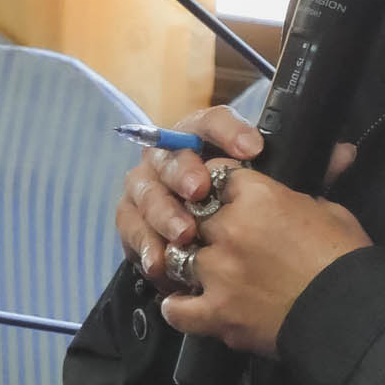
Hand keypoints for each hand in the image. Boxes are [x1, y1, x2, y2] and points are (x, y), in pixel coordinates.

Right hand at [117, 106, 263, 287]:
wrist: (210, 252)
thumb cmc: (232, 215)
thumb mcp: (252, 191)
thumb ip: (253, 170)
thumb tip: (252, 149)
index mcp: (199, 140)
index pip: (210, 123)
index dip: (228, 132)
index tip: (251, 150)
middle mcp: (166, 158)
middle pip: (169, 157)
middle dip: (183, 173)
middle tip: (198, 191)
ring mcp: (145, 187)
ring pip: (147, 192)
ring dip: (164, 214)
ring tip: (184, 235)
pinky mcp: (131, 219)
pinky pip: (131, 227)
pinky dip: (145, 245)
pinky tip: (160, 262)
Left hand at [157, 167, 369, 355]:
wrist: (353, 313)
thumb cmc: (348, 260)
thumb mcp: (331, 212)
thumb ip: (301, 202)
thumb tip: (296, 204)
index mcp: (258, 196)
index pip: (221, 175)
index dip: (223, 186)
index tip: (226, 194)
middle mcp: (229, 229)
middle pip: (194, 216)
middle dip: (204, 225)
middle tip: (220, 238)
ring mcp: (218, 272)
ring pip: (179, 257)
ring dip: (189, 263)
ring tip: (203, 271)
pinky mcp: (216, 313)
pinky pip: (177, 309)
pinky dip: (178, 308)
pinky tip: (184, 305)